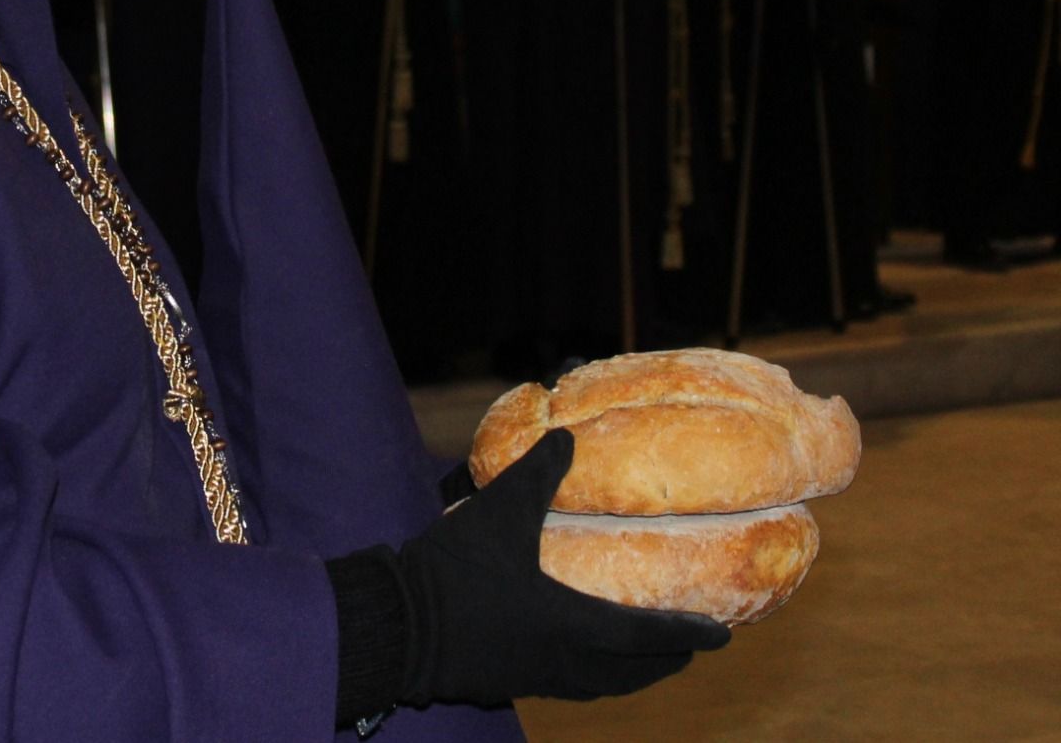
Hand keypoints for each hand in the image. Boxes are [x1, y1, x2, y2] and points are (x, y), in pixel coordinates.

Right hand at [398, 430, 728, 706]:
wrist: (399, 624)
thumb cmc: (455, 571)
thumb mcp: (499, 511)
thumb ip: (538, 473)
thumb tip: (568, 437)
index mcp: (571, 627)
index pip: (647, 638)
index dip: (688, 634)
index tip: (724, 635)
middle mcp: (563, 663)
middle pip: (632, 673)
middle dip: (667, 659)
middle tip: (693, 642)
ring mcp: (535, 677)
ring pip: (602, 684)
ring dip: (634, 671)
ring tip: (649, 653)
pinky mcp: (509, 679)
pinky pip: (571, 684)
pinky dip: (597, 673)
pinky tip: (583, 653)